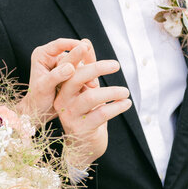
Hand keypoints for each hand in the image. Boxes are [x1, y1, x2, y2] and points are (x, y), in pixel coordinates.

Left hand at [22, 38, 92, 121]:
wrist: (39, 110)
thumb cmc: (37, 98)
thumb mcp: (43, 87)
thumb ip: (55, 76)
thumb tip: (70, 67)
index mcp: (42, 55)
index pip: (59, 44)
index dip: (73, 44)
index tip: (85, 47)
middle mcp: (52, 57)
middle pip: (71, 53)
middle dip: (83, 60)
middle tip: (95, 64)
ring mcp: (62, 65)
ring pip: (78, 64)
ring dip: (87, 72)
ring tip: (93, 82)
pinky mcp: (69, 74)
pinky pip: (80, 73)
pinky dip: (86, 79)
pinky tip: (92, 86)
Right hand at [51, 42, 131, 168]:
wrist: (83, 146)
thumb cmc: (87, 113)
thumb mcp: (86, 90)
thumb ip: (87, 68)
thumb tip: (86, 42)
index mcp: (61, 89)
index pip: (68, 68)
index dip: (79, 56)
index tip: (88, 46)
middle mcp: (62, 101)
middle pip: (77, 78)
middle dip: (97, 67)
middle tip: (116, 65)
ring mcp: (70, 116)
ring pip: (91, 96)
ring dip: (112, 91)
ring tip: (125, 91)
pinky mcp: (82, 129)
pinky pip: (101, 113)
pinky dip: (117, 106)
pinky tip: (126, 103)